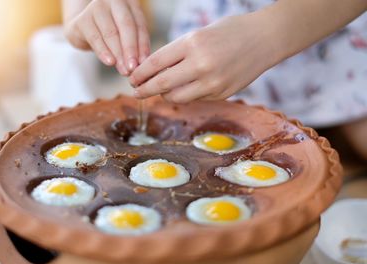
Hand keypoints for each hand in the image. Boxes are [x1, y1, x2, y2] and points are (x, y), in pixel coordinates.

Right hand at [64, 0, 149, 75]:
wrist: (83, 31)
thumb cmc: (110, 33)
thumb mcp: (126, 37)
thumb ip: (135, 46)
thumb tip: (142, 63)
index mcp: (129, 3)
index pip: (139, 25)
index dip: (142, 46)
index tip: (143, 63)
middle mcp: (114, 2)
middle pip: (126, 26)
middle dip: (131, 49)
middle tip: (133, 67)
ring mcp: (96, 8)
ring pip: (111, 33)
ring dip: (119, 54)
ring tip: (124, 70)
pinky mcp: (82, 20)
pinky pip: (95, 38)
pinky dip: (103, 52)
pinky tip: (110, 62)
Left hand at [130, 12, 279, 102]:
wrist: (265, 39)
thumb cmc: (229, 32)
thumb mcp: (199, 34)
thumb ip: (177, 53)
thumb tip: (153, 72)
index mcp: (192, 43)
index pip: (155, 63)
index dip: (139, 74)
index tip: (132, 79)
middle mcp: (201, 64)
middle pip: (161, 84)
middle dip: (144, 90)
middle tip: (136, 92)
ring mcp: (213, 82)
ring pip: (176, 97)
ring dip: (164, 95)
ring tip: (161, 90)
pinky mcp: (222, 94)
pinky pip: (195, 99)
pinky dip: (186, 95)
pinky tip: (186, 88)